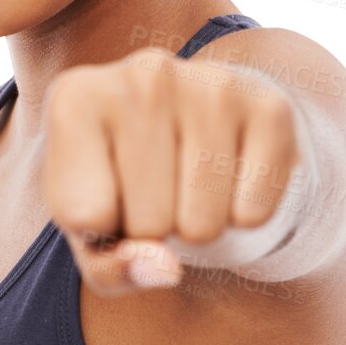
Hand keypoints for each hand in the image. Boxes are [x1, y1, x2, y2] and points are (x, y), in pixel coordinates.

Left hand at [41, 45, 301, 295]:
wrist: (179, 123)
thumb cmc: (119, 183)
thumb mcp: (90, 230)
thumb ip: (110, 265)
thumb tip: (166, 268)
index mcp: (76, 98)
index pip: (87, 217)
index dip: (100, 229)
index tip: (101, 194)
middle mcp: (141, 75)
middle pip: (150, 224)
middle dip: (153, 230)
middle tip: (152, 191)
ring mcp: (209, 84)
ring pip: (204, 224)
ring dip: (198, 226)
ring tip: (185, 184)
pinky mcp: (269, 106)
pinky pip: (254, 213)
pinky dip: (243, 215)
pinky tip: (226, 175)